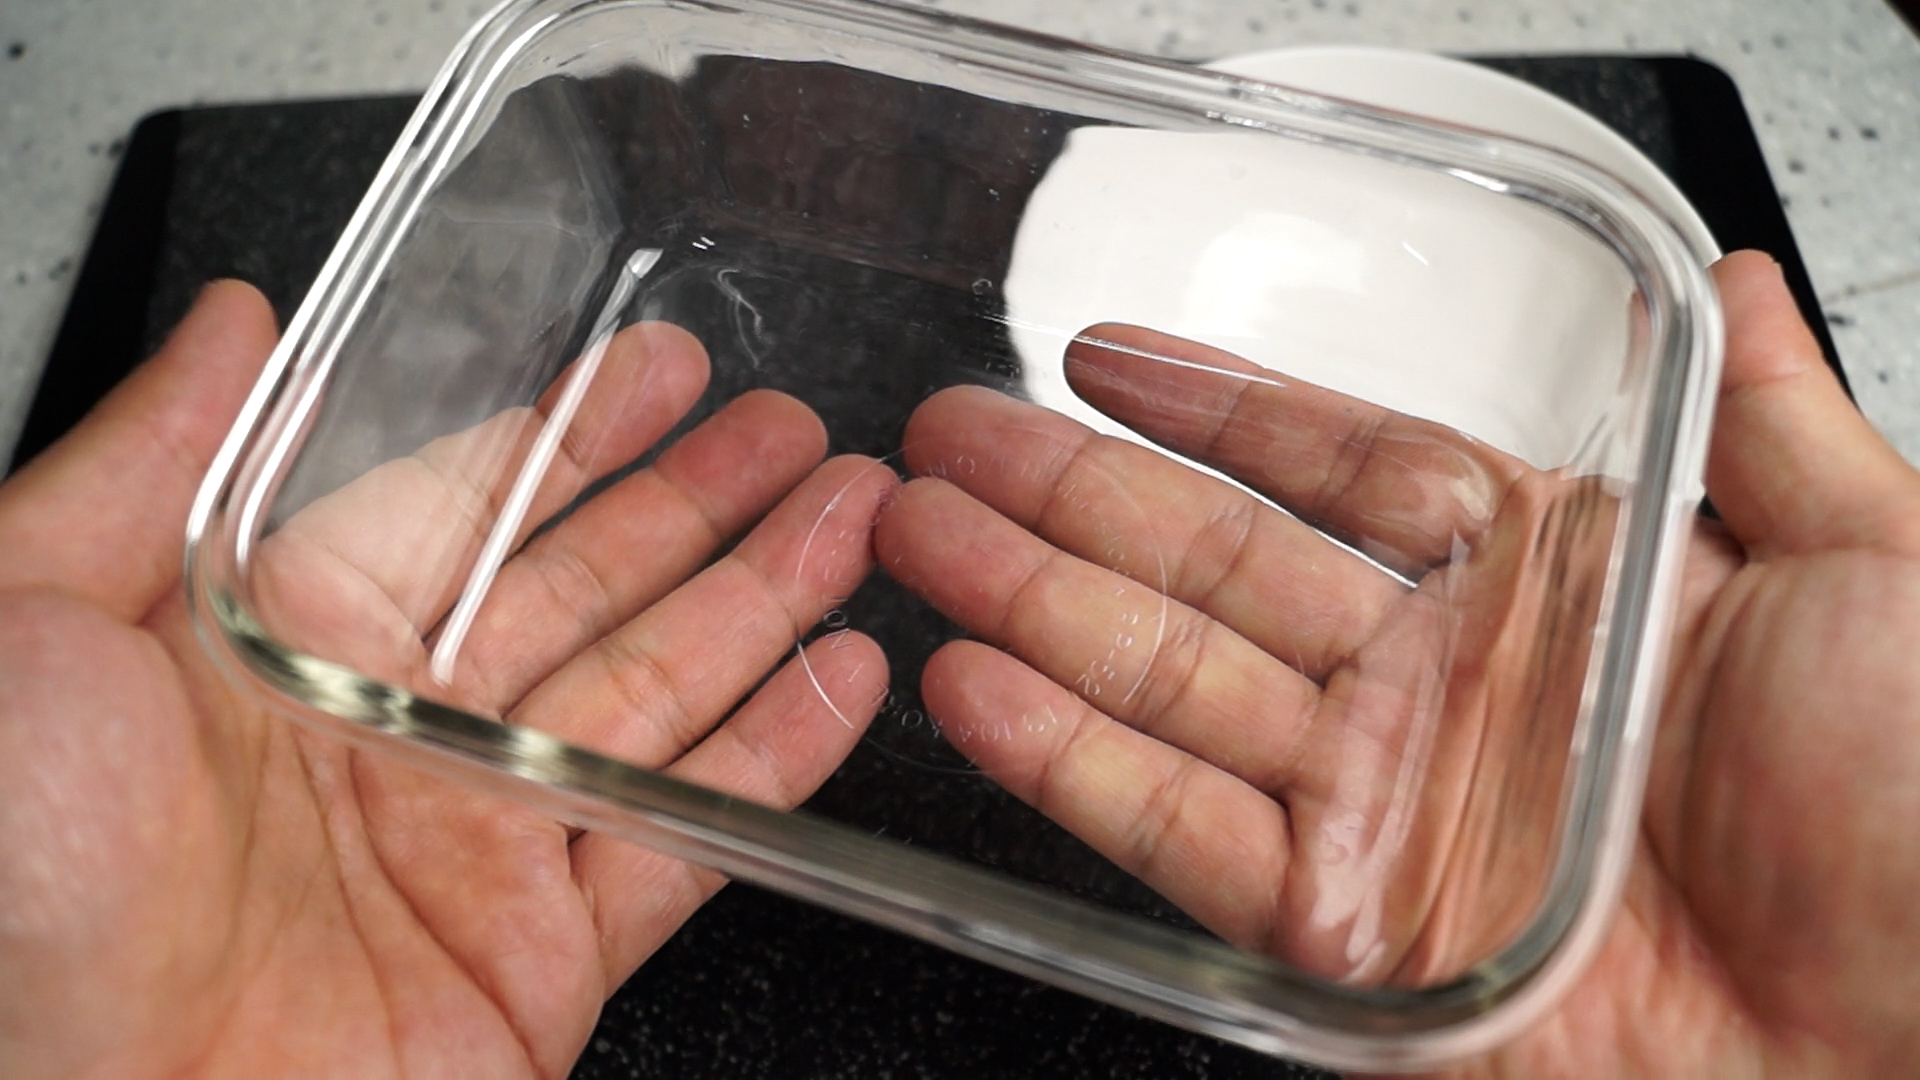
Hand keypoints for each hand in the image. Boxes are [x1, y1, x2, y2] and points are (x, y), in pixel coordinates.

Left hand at [0, 282, 893, 1076]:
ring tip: (859, 520)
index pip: (465, 504)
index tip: (664, 369)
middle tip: (803, 434)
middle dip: (704, 501)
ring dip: (766, 600)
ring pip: (661, 692)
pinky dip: (778, 761)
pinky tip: (842, 680)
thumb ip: (144, 465)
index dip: (576, 431)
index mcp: (282, 646)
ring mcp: (480, 842)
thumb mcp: (29, 620)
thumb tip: (234, 327)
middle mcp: (396, 734)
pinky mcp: (542, 953)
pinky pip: (689, 838)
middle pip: (591, 587)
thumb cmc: (14, 894)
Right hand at [873, 251, 1919, 1073]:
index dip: (1219, 406)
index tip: (1101, 355)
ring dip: (1030, 608)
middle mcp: (1444, 695)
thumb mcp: (1883, 566)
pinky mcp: (1344, 939)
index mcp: (1553, 593)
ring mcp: (1383, 812)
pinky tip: (974, 687)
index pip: (1346, 467)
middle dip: (1067, 496)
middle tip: (943, 438)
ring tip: (913, 535)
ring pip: (1166, 684)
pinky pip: (1176, 833)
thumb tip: (1737, 283)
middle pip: (1216, 568)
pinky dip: (1065, 761)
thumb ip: (1776, 427)